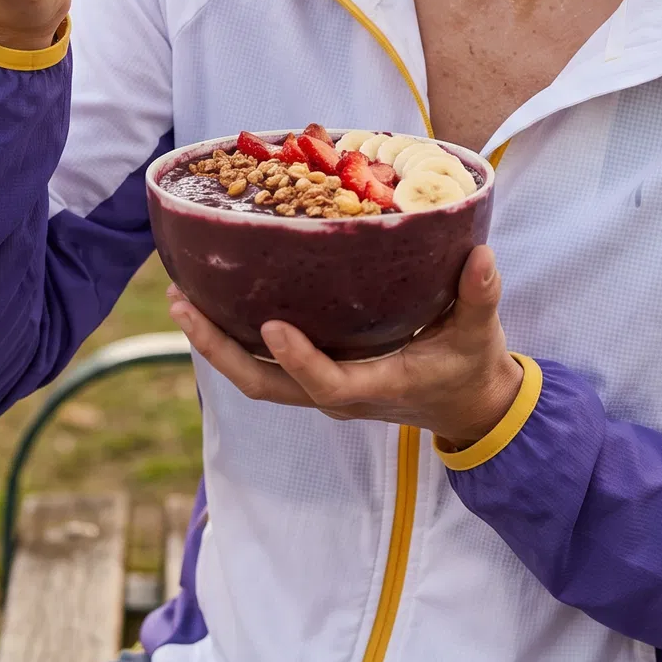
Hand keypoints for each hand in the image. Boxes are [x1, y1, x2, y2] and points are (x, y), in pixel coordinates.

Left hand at [167, 246, 524, 453]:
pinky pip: (264, 366)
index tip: (271, 325)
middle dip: (219, 350)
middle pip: (266, 386)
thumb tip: (481, 256)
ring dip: (214, 344)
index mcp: (379, 385)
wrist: (468, 406)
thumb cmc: (471, 367)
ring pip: (256, 378)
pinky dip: (232, 339)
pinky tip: (211, 303)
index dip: (299, 360)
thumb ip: (480, 296)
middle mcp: (341, 395)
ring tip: (180, 300)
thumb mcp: (480, 334)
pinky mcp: (317, 379)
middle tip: (183, 305)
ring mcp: (324, 390)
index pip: (329, 384)